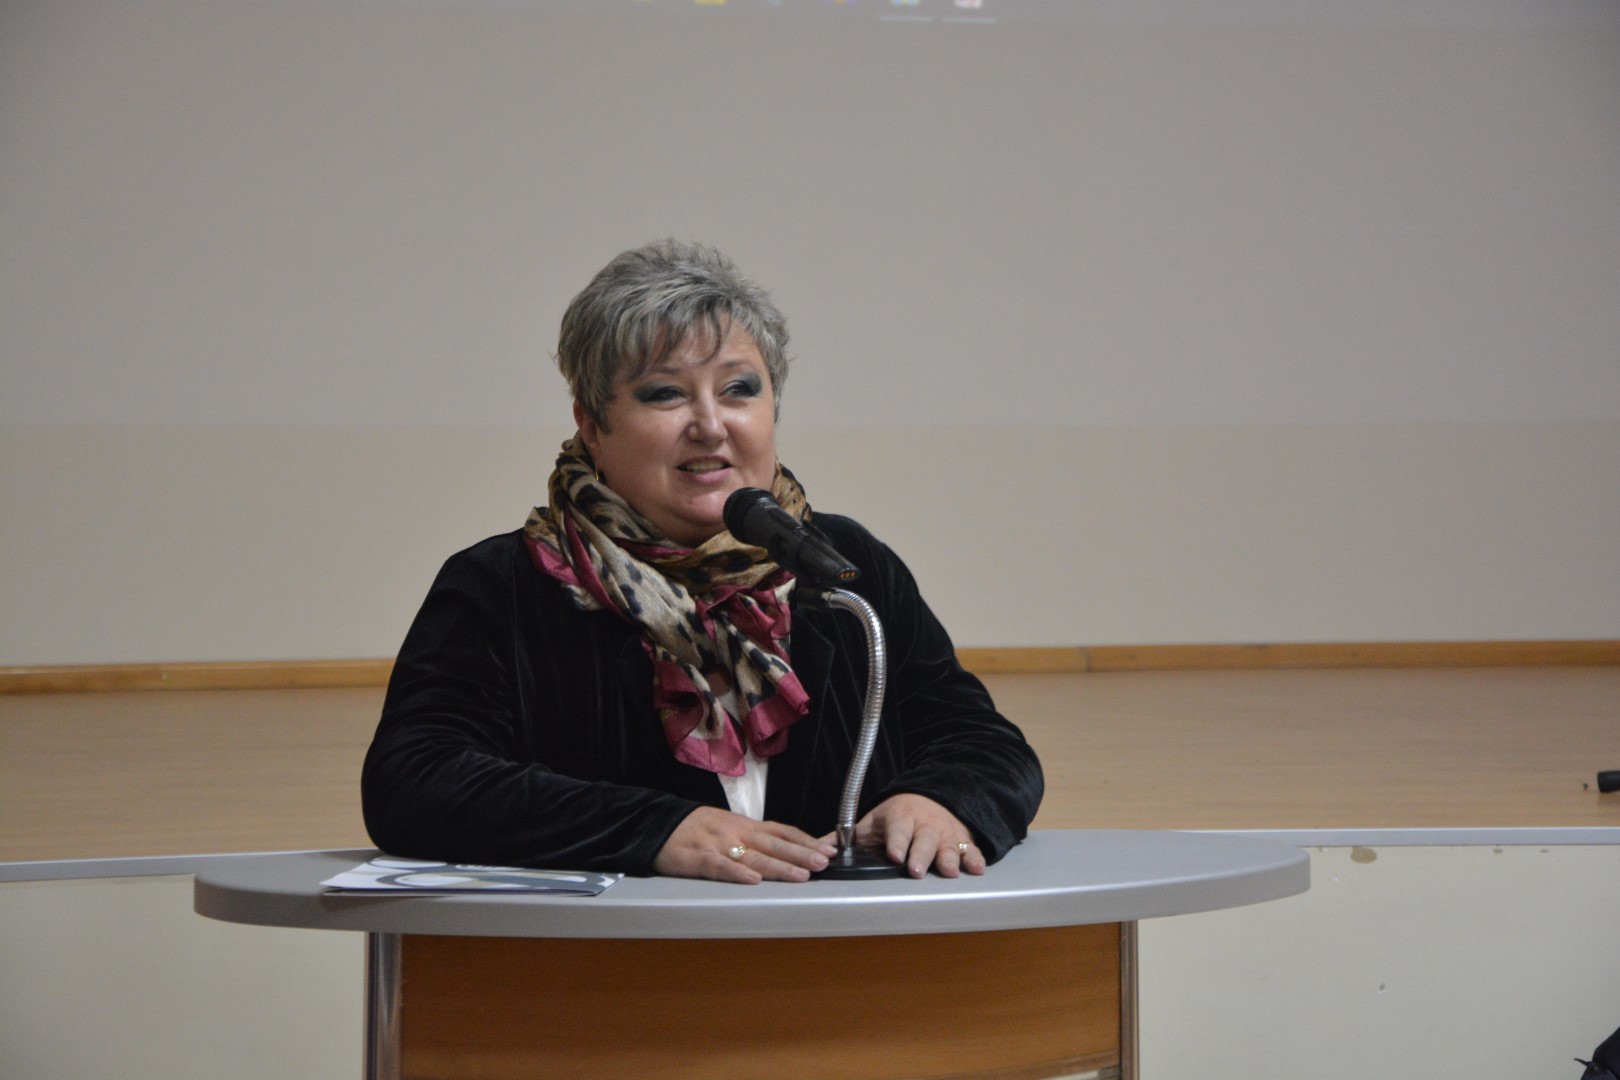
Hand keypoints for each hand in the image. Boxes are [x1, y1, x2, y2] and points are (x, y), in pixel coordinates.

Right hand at [653, 806, 837, 883]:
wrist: (656, 823)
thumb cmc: (694, 829)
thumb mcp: (727, 828)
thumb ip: (752, 839)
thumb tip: (784, 851)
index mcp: (744, 826)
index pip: (781, 831)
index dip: (805, 841)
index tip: (828, 850)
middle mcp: (735, 832)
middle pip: (774, 843)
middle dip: (801, 853)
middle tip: (824, 862)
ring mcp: (716, 843)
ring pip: (752, 856)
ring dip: (779, 866)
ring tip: (801, 874)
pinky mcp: (695, 857)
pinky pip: (718, 866)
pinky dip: (736, 873)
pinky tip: (752, 880)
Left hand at [851, 793, 984, 878]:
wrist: (931, 800)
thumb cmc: (898, 817)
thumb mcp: (872, 822)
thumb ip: (848, 838)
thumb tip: (820, 852)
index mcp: (901, 818)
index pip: (898, 829)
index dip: (897, 842)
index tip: (894, 855)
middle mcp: (925, 825)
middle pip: (924, 839)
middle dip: (921, 854)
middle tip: (917, 870)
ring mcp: (945, 833)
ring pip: (949, 845)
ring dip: (949, 858)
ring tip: (948, 872)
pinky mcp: (962, 841)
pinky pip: (972, 850)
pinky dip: (976, 859)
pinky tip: (977, 869)